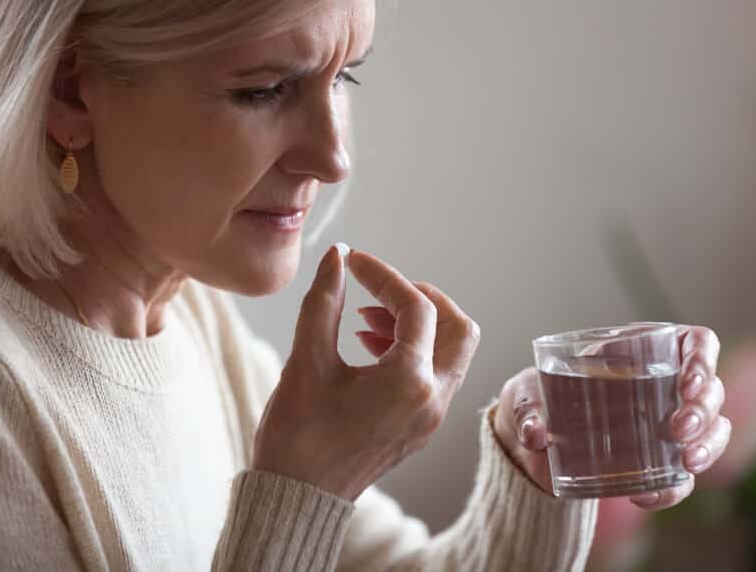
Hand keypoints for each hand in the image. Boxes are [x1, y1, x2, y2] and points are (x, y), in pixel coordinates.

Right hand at [252, 245, 480, 500]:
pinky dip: (412, 350)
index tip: (352, 261)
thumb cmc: (298, 435)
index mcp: (409, 381)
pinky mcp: (420, 427)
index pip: (415, 307)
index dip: (383, 274)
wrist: (298, 499)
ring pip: (450, 351)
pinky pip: (434, 375)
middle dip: (421, 298)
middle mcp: (432, 399)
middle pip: (457, 326)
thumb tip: (337, 256)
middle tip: (379, 289)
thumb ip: (324, 301)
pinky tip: (368, 344)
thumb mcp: (307, 361)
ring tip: (364, 319)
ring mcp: (431, 416)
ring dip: (417, 325)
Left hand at [491, 325, 730, 508]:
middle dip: (704, 410)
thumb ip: (527, 408)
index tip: (687, 382)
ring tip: (686, 462)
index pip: (695, 342)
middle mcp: (665, 385)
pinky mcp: (659, 462)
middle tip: (678, 428)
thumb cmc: (536, 400)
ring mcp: (667, 424)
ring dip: (709, 446)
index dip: (702, 357)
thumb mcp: (525, 395)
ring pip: (714, 430)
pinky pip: (682, 476)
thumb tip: (536, 433)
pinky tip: (647, 496)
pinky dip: (674, 487)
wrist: (530, 446)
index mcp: (641, 350)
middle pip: (711, 389)